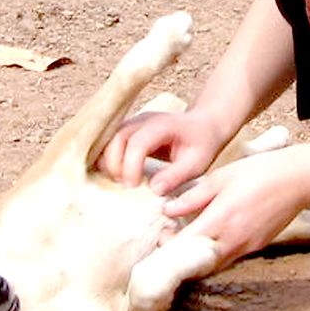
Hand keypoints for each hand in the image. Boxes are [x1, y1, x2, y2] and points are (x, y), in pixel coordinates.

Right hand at [97, 107, 228, 194]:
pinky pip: (108, 141)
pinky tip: (115, 175)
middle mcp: (144, 120)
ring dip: (107, 162)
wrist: (203, 126)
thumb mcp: (197, 163)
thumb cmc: (201, 145)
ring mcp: (133, 123)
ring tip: (118, 182)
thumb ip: (176, 175)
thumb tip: (154, 190)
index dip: (131, 166)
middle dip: (115, 164)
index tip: (133, 187)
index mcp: (163, 125)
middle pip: (117, 137)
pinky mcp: (127, 130)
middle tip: (125, 187)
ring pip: (108, 138)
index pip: (138, 143)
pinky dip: (106, 158)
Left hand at [164, 149, 308, 266]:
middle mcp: (232, 239)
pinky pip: (230, 257)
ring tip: (188, 237)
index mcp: (219, 219)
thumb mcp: (220, 178)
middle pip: (197, 263)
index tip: (159, 237)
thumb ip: (192, 197)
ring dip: (198, 257)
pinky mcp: (257, 247)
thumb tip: (167, 210)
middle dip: (180, 256)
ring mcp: (247, 247)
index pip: (184, 246)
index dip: (167, 246)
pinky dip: (216, 252)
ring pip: (214, 263)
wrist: (298, 179)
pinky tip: (213, 235)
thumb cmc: (258, 172)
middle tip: (169, 239)